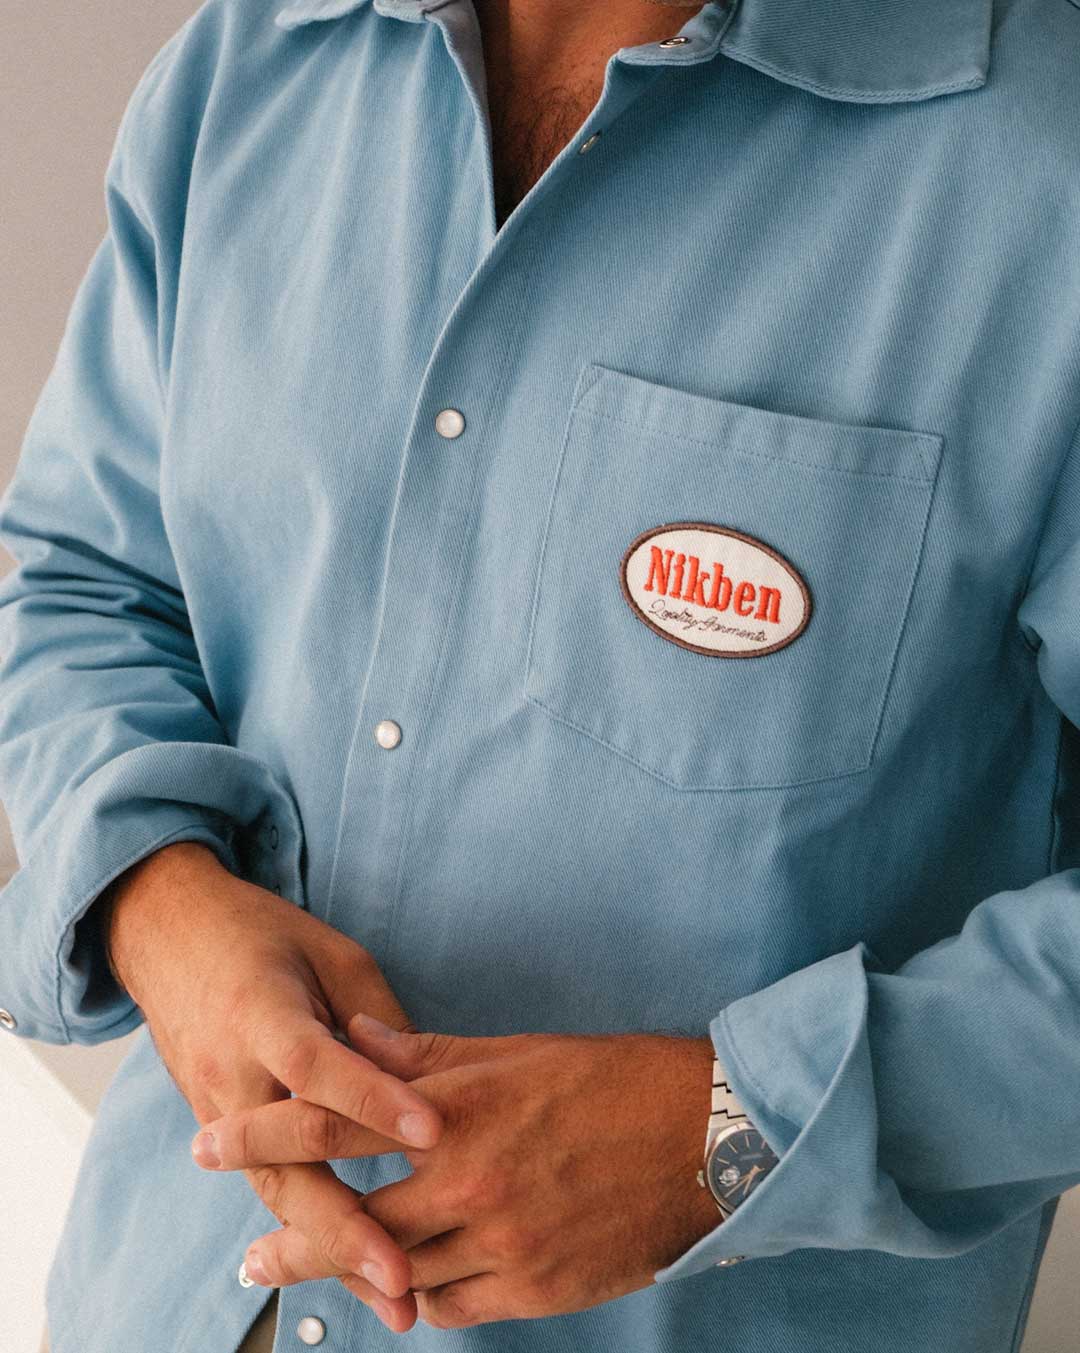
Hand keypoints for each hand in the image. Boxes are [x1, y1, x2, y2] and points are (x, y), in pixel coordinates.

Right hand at [102, 841, 443, 1323]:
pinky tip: (352, 1269)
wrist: (168, 936)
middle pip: (286, 1160)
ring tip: (391, 1297)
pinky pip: (269, 1187)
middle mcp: (233, 1071)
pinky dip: (309, 1231)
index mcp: (263, 1012)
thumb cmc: (264, 936)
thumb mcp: (331, 953)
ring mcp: (217, 1107)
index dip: (374, 1100)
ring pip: (276, 1191)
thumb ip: (375, 1017)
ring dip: (331, 1249)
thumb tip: (425, 1084)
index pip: (319, 1065)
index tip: (432, 1135)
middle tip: (401, 1274)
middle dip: (346, 1224)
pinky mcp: (219, 1128)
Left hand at [190, 1017, 722, 1330]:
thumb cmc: (608, 1080)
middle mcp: (469, 1178)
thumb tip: (355, 1036)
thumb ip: (425, 1055)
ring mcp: (502, 1241)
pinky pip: (453, 1308)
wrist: (702, 1137)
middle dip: (292, 1239)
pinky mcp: (536, 1288)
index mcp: (457, 1108)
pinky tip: (405, 1292)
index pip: (334, 1120)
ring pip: (398, 1274)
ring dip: (354, 1276)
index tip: (208, 1143)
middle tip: (250, 1258)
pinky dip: (421, 1299)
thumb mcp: (513, 1052)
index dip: (262, 1133)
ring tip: (319, 1277)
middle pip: (351, 1221)